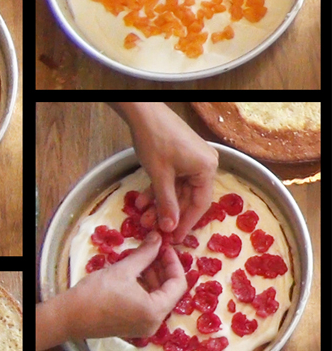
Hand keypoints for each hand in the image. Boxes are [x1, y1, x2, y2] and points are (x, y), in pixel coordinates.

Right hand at [66, 233, 186, 341]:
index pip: (178, 284)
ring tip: (139, 257)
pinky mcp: (133, 326)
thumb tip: (158, 238)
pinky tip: (133, 271)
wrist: (70, 316)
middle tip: (152, 248)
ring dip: (152, 276)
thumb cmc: (96, 293)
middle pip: (169, 291)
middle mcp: (154, 323)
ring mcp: (143, 326)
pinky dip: (144, 287)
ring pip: (158, 297)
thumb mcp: (123, 269)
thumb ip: (145, 254)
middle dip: (162, 268)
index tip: (164, 246)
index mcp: (155, 311)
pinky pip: (147, 304)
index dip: (173, 262)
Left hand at [123, 103, 217, 236]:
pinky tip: (143, 201)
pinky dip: (159, 189)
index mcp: (207, 168)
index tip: (175, 238)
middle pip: (188, 197)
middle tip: (154, 230)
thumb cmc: (155, 140)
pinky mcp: (181, 156)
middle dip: (168, 213)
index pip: (200, 204)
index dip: (186, 223)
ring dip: (160, 203)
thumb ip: (167, 204)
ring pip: (177, 189)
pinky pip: (173, 179)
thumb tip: (170, 228)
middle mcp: (205, 164)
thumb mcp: (160, 176)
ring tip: (144, 218)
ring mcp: (193, 159)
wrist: (143, 112)